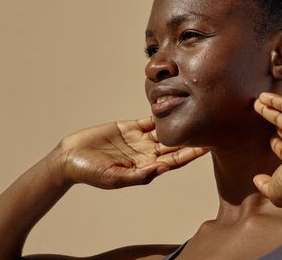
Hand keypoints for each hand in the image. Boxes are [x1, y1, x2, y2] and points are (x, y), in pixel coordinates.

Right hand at [56, 117, 207, 188]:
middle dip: (191, 136)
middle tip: (211, 125)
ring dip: (179, 122)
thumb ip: (139, 175)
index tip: (208, 145)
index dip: (191, 154)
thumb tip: (162, 169)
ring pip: (165, 129)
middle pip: (175, 144)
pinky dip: (161, 112)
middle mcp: (147, 153)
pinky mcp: (130, 127)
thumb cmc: (91, 173)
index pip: (174, 160)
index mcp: (146, 167)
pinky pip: (150, 119)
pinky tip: (174, 104)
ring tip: (197, 111)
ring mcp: (139, 139)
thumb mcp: (115, 178)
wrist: (70, 157)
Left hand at [252, 92, 281, 206]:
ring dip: (270, 108)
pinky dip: (274, 99)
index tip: (270, 139)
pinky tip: (262, 96)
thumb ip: (265, 187)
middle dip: (272, 121)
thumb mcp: (276, 191)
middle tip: (260, 114)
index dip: (277, 145)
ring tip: (257, 101)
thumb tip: (256, 180)